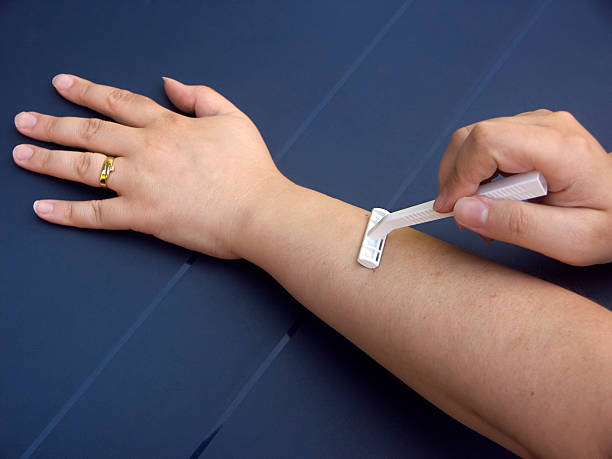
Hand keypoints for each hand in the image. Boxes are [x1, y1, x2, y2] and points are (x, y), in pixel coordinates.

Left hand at [13, 74, 285, 258]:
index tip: (61, 85)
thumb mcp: (233, 118)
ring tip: (20, 155)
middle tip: (23, 122)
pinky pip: (96, 215)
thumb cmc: (251, 168)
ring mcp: (141, 183)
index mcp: (167, 125)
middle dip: (52, 125)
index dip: (86, 91)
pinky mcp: (143, 216)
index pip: (117, 102)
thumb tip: (170, 82)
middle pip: (90, 132)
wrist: (259, 210)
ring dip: (47, 160)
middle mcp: (147, 149)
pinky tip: (42, 209)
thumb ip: (200, 96)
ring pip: (84, 168)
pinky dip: (67, 213)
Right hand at [433, 110, 611, 265]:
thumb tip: (463, 210)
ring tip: (482, 212)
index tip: (453, 210)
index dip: (460, 175)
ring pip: (473, 139)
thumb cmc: (608, 224)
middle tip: (462, 214)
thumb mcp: (569, 240)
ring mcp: (537, 125)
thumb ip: (516, 225)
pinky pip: (484, 145)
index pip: (487, 142)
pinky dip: (475, 173)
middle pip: (473, 135)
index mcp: (561, 148)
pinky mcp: (528, 132)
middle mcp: (548, 126)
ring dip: (464, 177)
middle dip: (455, 176)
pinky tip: (491, 199)